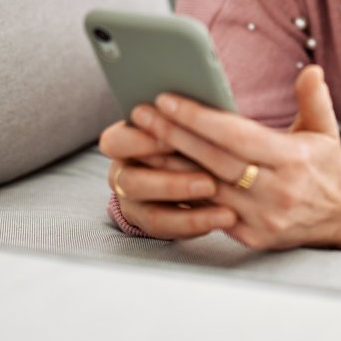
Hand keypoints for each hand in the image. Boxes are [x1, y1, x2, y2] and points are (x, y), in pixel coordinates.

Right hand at [99, 116, 235, 240]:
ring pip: (152, 214)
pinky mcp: (153, 226)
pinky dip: (199, 223)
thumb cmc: (187, 132)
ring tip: (225, 208)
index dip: (141, 142)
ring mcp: (134, 204)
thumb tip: (205, 109)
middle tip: (210, 182)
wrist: (189, 164)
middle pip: (131, 182)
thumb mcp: (181, 121)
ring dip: (192, 213)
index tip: (174, 140)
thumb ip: (184, 119)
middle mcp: (121, 174)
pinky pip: (171, 231)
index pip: (115, 143)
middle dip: (171, 183)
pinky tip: (224, 217)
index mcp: (121, 141)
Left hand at [128, 65, 340, 250]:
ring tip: (141, 141)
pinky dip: (184, 193)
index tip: (168, 99)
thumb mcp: (325, 130)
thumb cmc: (324, 164)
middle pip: (214, 161)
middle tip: (143, 114)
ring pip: (206, 189)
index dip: (199, 118)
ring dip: (170, 164)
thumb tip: (311, 70)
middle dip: (174, 135)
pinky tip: (160, 174)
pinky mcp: (253, 237)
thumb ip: (314, 99)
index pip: (237, 136)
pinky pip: (210, 213)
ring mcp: (264, 218)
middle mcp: (278, 191)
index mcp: (293, 160)